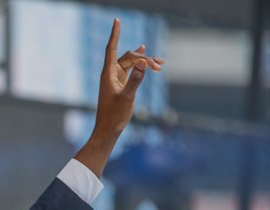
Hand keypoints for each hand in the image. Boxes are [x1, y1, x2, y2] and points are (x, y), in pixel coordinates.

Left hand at [75, 18, 163, 176]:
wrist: (108, 130)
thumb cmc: (114, 116)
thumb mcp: (127, 97)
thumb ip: (136, 80)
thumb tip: (143, 64)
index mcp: (108, 74)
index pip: (111, 49)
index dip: (115, 34)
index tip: (117, 20)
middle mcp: (110, 74)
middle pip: (127, 57)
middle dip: (143, 57)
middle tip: (159, 65)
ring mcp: (115, 79)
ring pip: (131, 63)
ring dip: (145, 62)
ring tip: (161, 64)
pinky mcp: (120, 85)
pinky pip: (131, 70)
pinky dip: (140, 66)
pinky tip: (147, 60)